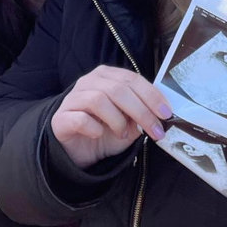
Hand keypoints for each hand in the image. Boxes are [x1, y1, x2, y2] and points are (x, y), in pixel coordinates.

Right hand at [50, 65, 171, 168]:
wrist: (77, 151)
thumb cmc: (105, 131)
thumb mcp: (129, 123)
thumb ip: (142, 115)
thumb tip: (161, 115)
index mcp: (108, 75)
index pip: (133, 79)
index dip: (152, 96)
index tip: (166, 113)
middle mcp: (89, 81)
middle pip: (119, 89)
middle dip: (141, 111)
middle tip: (155, 130)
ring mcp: (73, 98)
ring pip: (99, 100)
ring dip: (117, 120)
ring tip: (123, 134)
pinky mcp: (61, 117)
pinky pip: (80, 118)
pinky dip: (94, 127)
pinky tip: (98, 134)